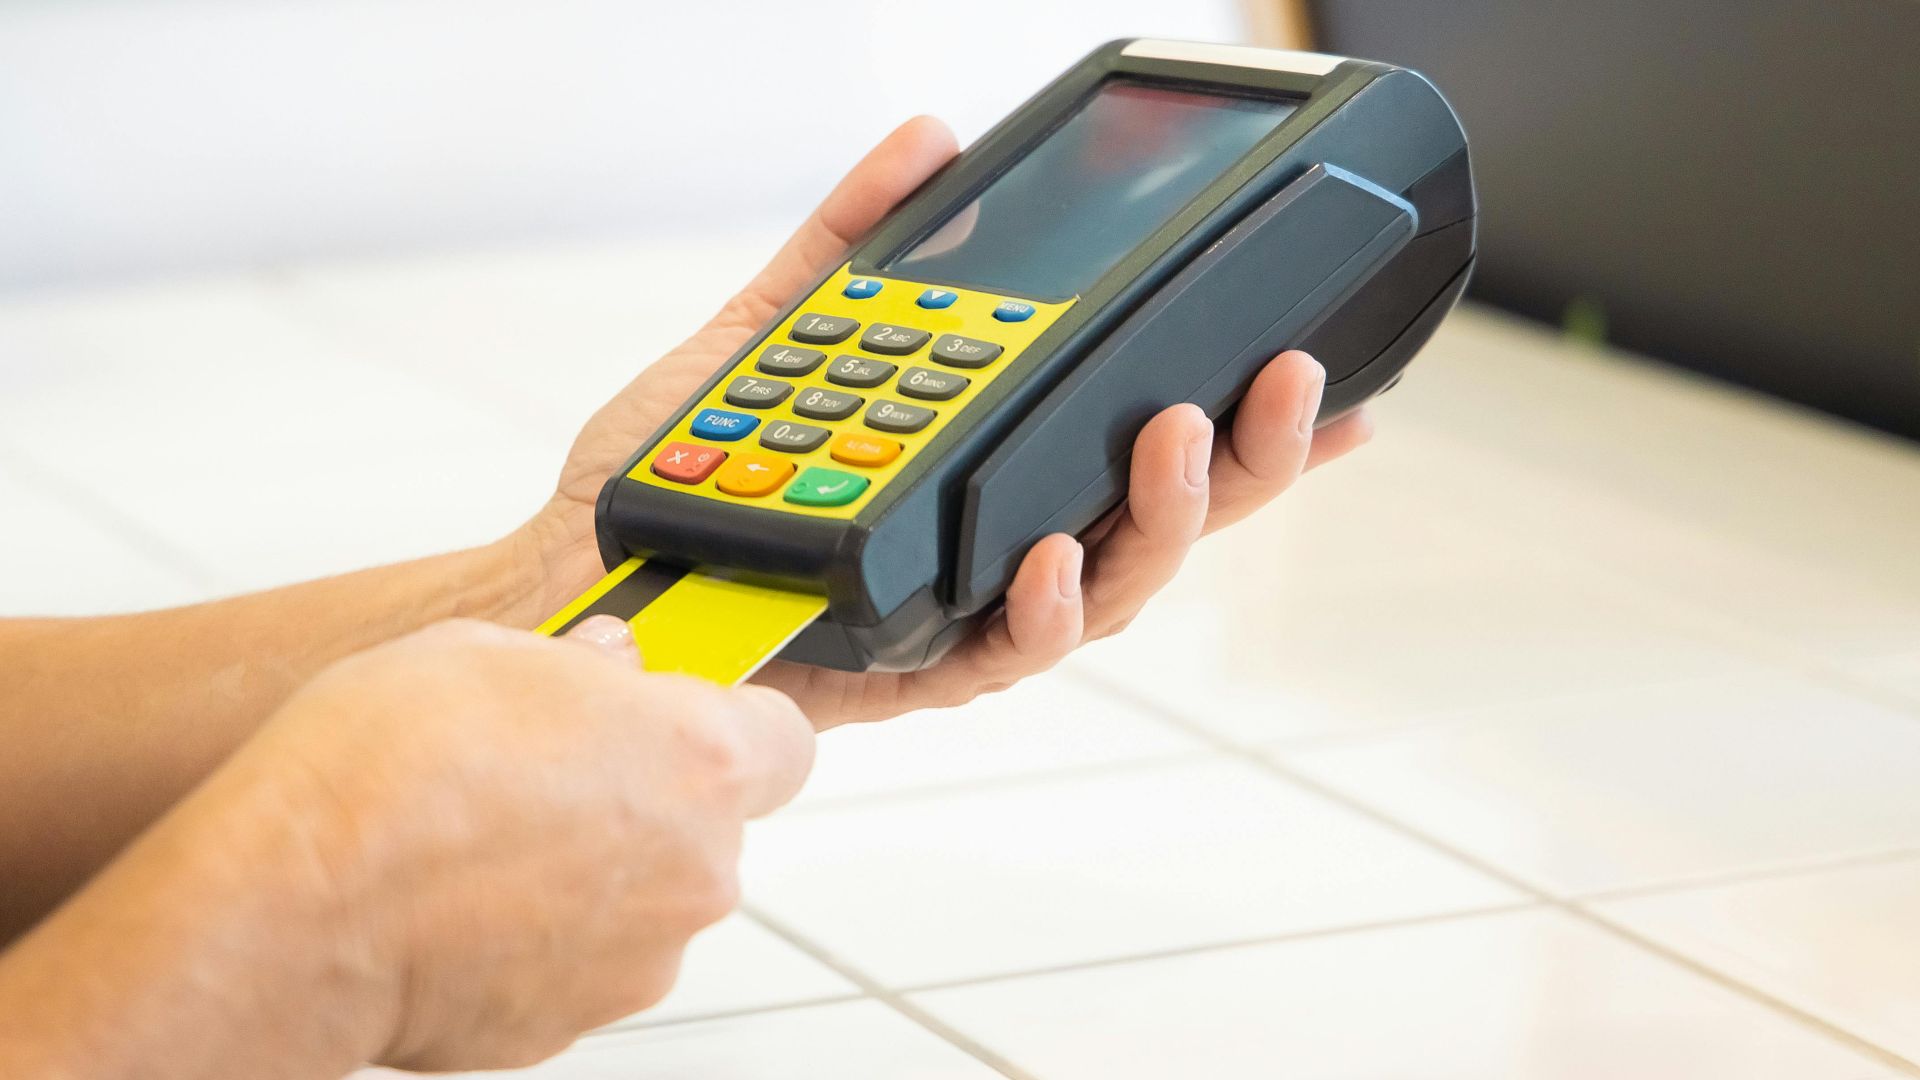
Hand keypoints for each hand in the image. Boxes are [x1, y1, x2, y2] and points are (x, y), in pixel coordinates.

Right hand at [245, 617, 811, 1070]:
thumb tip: (603, 665)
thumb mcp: (487, 649)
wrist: (296, 907)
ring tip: (486, 840)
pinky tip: (464, 903)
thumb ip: (579, 663)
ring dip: (591, 871)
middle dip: (645, 797)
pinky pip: (582, 961)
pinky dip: (540, 936)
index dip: (732, 726)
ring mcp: (642, 955)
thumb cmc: (383, 774)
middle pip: (708, 825)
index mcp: (699, 758)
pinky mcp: (577, 1020)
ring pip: (644, 898)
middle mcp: (694, 866)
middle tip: (551, 770)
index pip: (783, 741)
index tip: (680, 718)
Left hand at [518, 117, 1373, 726]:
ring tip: (1178, 436)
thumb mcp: (778, 333)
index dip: (1243, 417)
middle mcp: (1006, 550)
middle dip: (1248, 457)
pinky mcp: (920, 674)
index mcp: (998, 474)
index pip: (1143, 442)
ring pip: (1117, 587)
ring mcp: (971, 616)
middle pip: (1167, 519)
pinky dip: (1043, 603)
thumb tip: (927, 140)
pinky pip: (1009, 652)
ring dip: (1166, 517)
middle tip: (1286, 380)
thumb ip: (854, 244)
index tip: (1317, 364)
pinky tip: (1052, 552)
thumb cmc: (686, 470)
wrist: (587, 573)